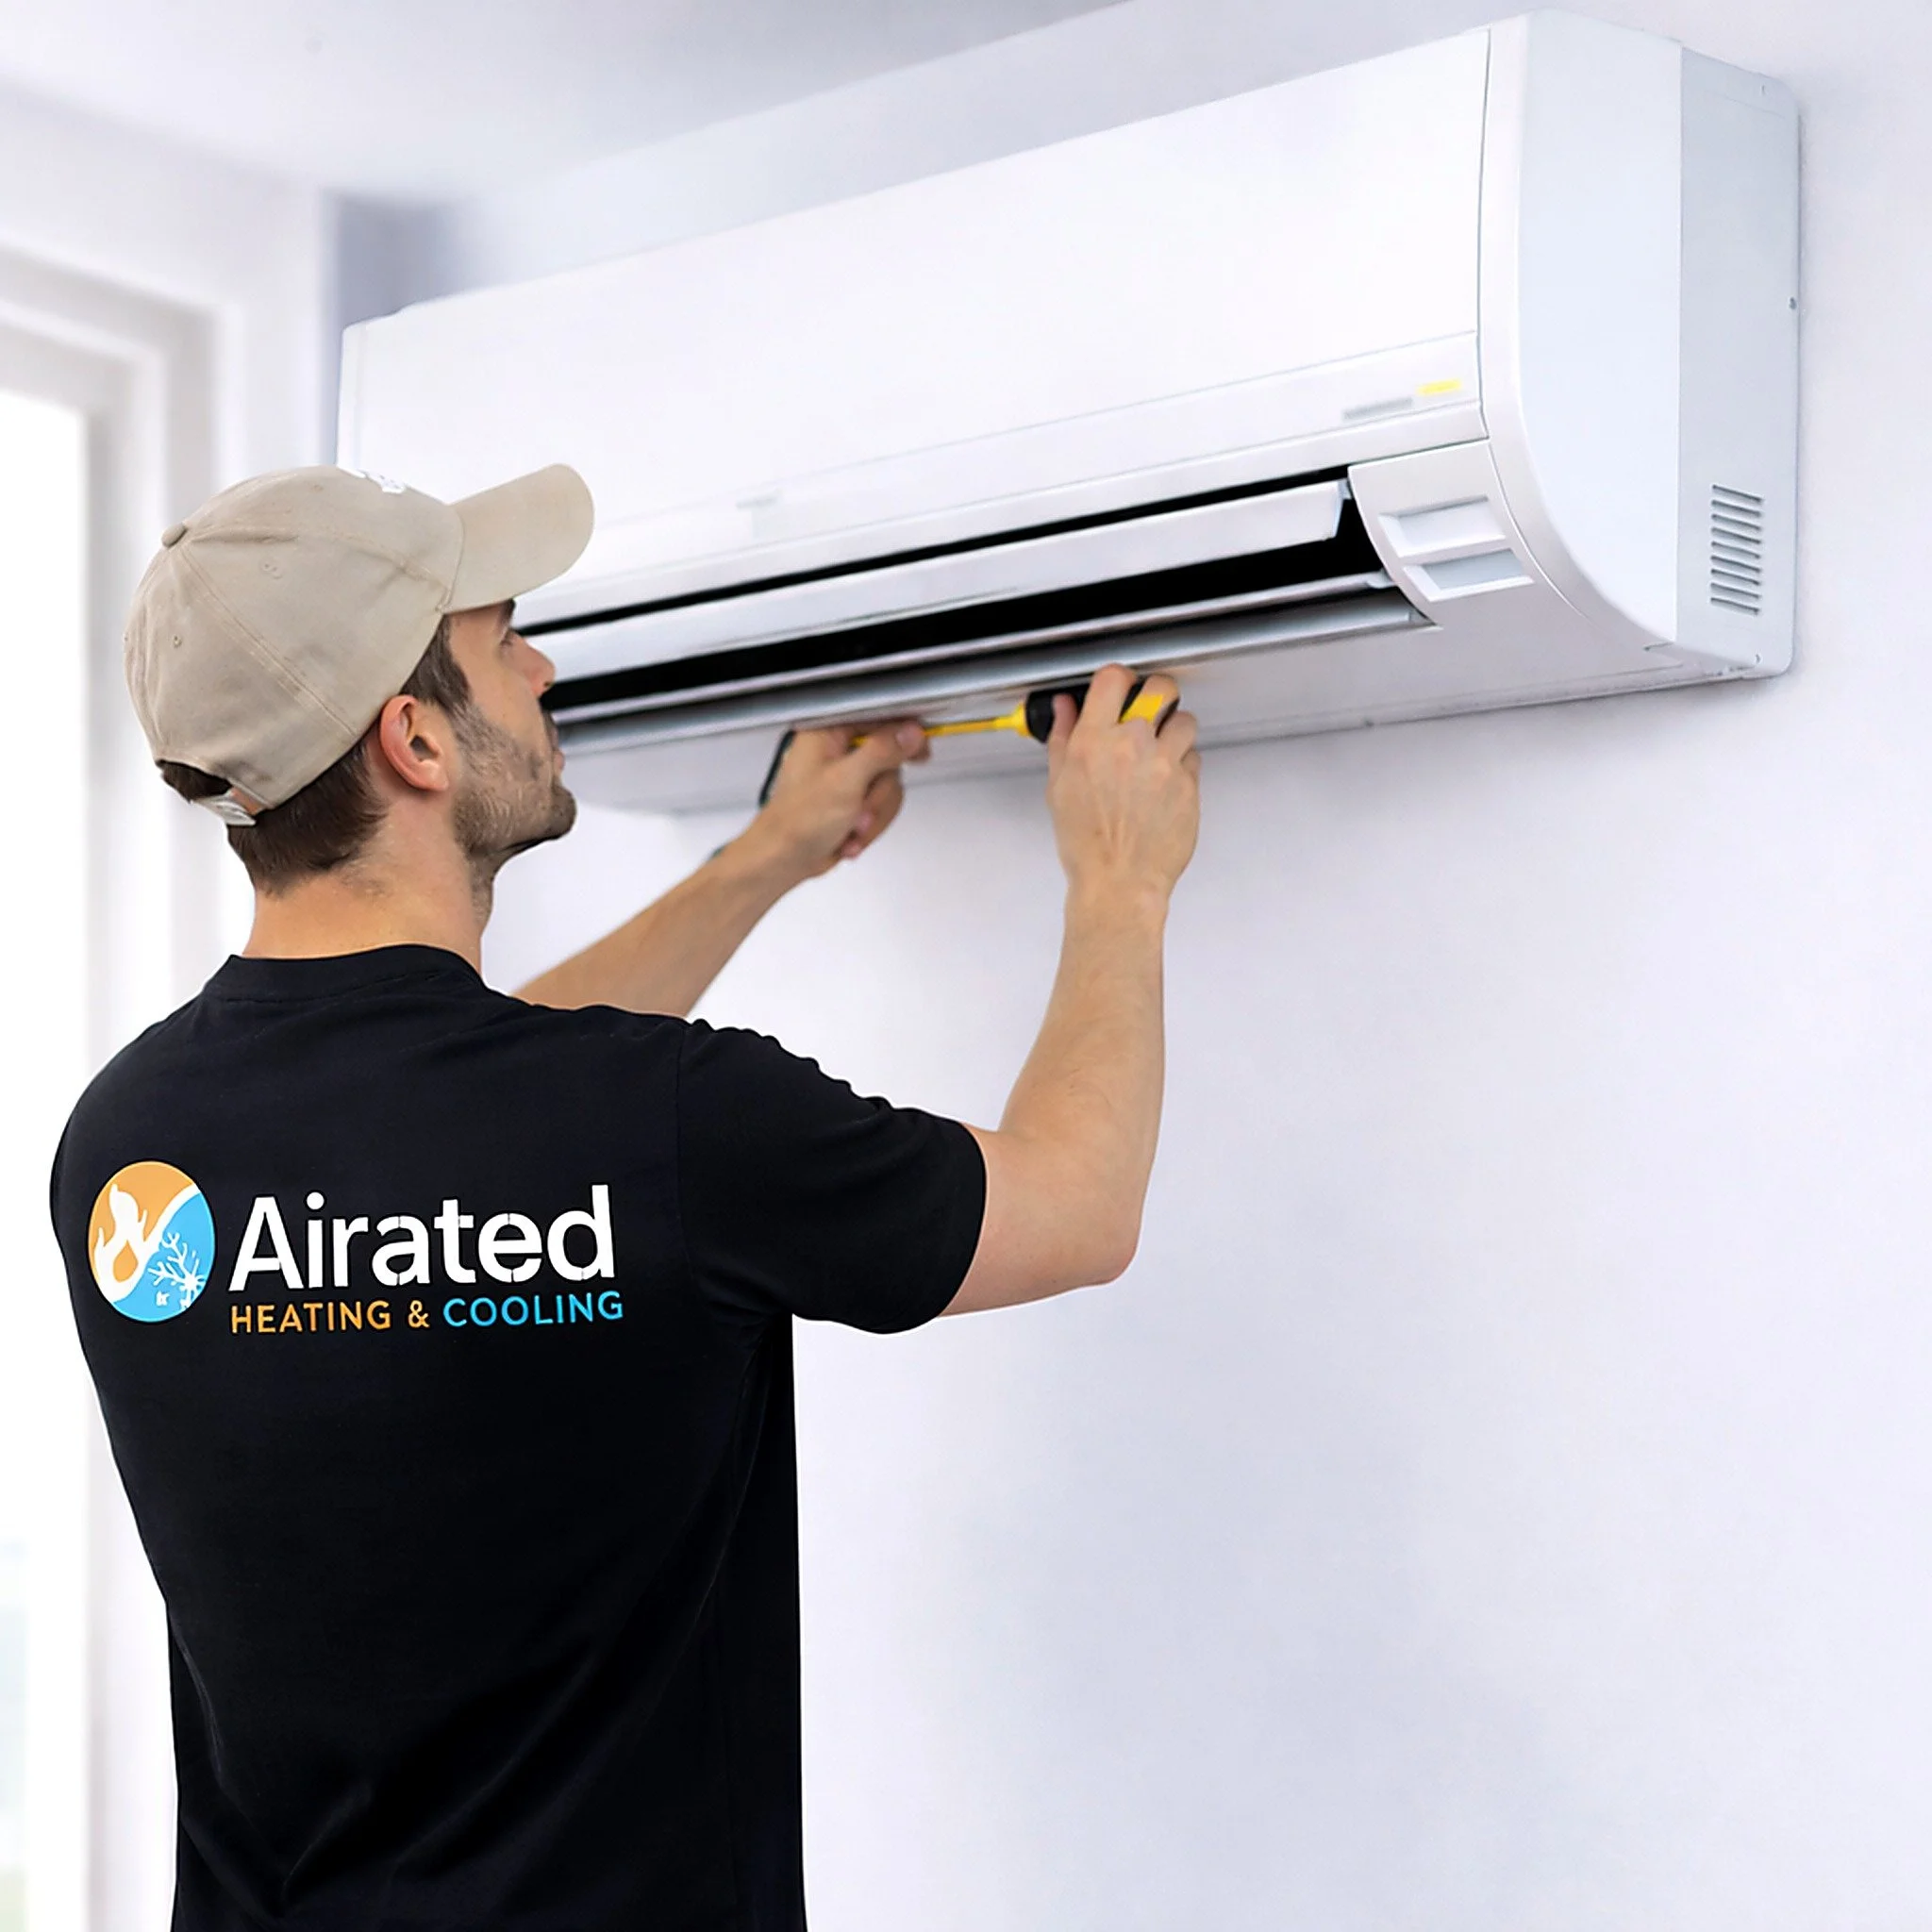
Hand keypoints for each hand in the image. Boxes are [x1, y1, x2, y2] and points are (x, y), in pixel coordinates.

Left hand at [739, 720, 928, 884]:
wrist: (784, 859)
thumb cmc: (798, 822)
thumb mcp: (846, 781)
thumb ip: (882, 752)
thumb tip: (910, 733)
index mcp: (827, 733)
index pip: (878, 720)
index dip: (903, 735)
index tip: (920, 751)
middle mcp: (836, 751)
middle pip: (889, 759)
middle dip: (878, 795)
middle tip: (861, 811)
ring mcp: (846, 778)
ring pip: (888, 787)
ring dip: (875, 815)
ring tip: (852, 829)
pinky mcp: (852, 801)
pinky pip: (881, 806)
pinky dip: (870, 826)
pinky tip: (850, 836)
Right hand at [1045, 665, 1198, 903]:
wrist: (1119, 881)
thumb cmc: (1087, 843)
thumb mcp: (1059, 787)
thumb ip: (1063, 739)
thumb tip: (1065, 709)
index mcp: (1094, 742)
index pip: (1114, 679)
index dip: (1120, 678)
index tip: (1120, 687)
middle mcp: (1132, 746)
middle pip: (1161, 688)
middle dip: (1157, 695)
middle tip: (1150, 711)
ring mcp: (1165, 764)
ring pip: (1185, 721)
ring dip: (1175, 731)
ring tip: (1160, 753)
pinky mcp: (1189, 785)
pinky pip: (1194, 758)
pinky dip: (1182, 765)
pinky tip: (1165, 784)